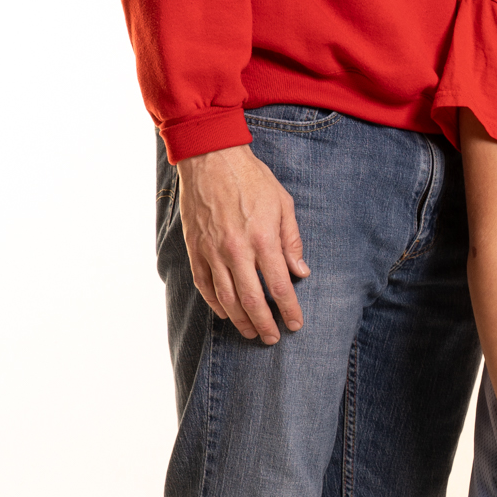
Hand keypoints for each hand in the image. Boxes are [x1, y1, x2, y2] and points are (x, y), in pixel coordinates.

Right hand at [177, 145, 308, 342]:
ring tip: (251, 332)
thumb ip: (291, 240)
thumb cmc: (251, 178)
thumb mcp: (282, 204)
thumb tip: (301, 271)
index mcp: (262, 239)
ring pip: (226, 298)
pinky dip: (214, 303)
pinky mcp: (195, 248)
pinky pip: (204, 284)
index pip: (279, 286)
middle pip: (252, 300)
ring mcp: (212, 251)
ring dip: (240, 320)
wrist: (210, 157)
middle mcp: (236, 250)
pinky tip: (225, 313)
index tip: (296, 324)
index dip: (289, 310)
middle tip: (273, 338)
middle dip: (265, 324)